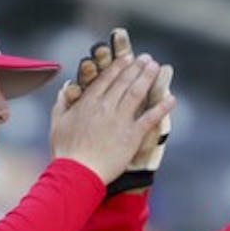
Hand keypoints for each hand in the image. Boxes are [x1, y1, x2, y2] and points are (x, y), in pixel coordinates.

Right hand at [78, 28, 173, 196]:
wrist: (77, 173)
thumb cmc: (65, 152)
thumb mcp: (58, 123)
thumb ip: (62, 103)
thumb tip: (66, 88)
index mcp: (88, 103)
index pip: (106, 79)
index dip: (119, 66)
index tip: (128, 58)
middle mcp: (105, 107)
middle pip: (124, 82)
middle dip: (137, 67)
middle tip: (147, 58)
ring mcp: (120, 120)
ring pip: (136, 93)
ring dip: (148, 78)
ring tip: (156, 67)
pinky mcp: (132, 136)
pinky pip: (150, 118)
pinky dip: (162, 107)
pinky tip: (171, 99)